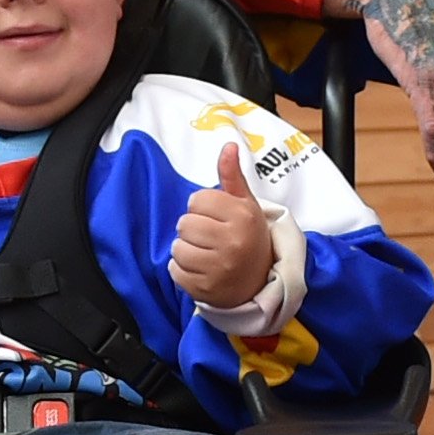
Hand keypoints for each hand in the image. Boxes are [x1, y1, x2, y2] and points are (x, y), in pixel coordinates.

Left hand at [171, 144, 278, 311]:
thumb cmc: (247, 237)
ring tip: (204, 253)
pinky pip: (175, 271)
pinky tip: (200, 269)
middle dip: (192, 229)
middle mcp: (233, 242)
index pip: (197, 200)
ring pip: (177, 248)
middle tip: (209, 237)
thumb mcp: (245, 204)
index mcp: (243, 217)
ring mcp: (219, 268)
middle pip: (184, 224)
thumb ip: (232, 176)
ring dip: (185, 250)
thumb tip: (229, 145)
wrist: (258, 281)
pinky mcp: (206, 289)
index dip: (202, 207)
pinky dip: (182, 270)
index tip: (216, 217)